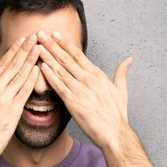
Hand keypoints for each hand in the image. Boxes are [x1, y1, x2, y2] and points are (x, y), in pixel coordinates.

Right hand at [0, 34, 39, 162]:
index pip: (1, 64)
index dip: (13, 51)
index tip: (21, 41)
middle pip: (12, 65)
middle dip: (25, 49)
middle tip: (35, 37)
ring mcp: (4, 98)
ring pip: (20, 75)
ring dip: (31, 60)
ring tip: (40, 48)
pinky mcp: (13, 110)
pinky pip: (25, 91)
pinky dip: (32, 79)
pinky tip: (39, 69)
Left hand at [36, 30, 132, 149]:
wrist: (115, 132)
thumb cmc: (117, 114)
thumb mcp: (121, 89)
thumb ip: (122, 72)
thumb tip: (129, 59)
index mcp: (98, 75)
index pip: (78, 55)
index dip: (65, 44)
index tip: (55, 34)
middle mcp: (88, 79)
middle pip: (66, 58)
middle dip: (52, 45)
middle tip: (40, 33)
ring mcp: (80, 90)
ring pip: (60, 69)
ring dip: (47, 57)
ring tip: (37, 46)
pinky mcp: (73, 102)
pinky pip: (58, 86)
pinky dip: (49, 75)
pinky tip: (41, 67)